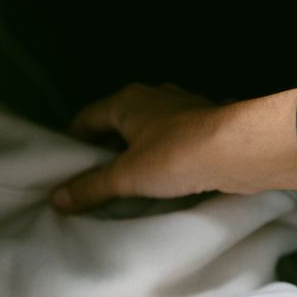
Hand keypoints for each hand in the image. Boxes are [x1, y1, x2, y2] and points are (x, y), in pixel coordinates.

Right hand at [51, 83, 296, 211]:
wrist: (238, 151)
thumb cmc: (176, 156)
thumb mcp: (126, 176)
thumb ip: (91, 186)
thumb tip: (58, 198)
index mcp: (128, 101)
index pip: (89, 116)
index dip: (74, 138)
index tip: (66, 163)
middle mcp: (154, 98)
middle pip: (119, 122)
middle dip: (106, 147)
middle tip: (94, 177)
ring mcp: (182, 110)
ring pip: (149, 130)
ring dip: (138, 151)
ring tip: (128, 181)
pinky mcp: (205, 127)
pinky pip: (174, 141)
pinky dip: (164, 157)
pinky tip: (164, 178)